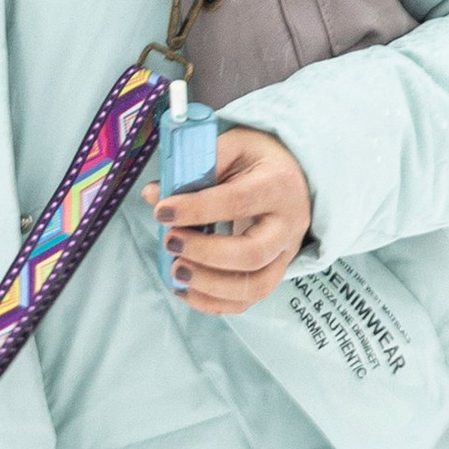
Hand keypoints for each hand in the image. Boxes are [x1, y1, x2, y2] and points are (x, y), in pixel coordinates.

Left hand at [144, 128, 313, 314]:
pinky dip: (212, 302)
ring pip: (253, 286)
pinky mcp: (274, 274)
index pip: (239, 202)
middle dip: (204, 253)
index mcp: (278, 185)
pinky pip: (246, 301)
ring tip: (175, 270)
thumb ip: (196, 168)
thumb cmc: (258, 161)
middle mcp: (288, 225)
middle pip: (251, 254)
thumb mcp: (234, 146)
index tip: (162, 211)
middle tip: (170, 242)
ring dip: (208, 285)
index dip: (198, 209)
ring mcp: (285, 255)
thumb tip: (154, 196)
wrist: (294, 178)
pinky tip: (184, 288)